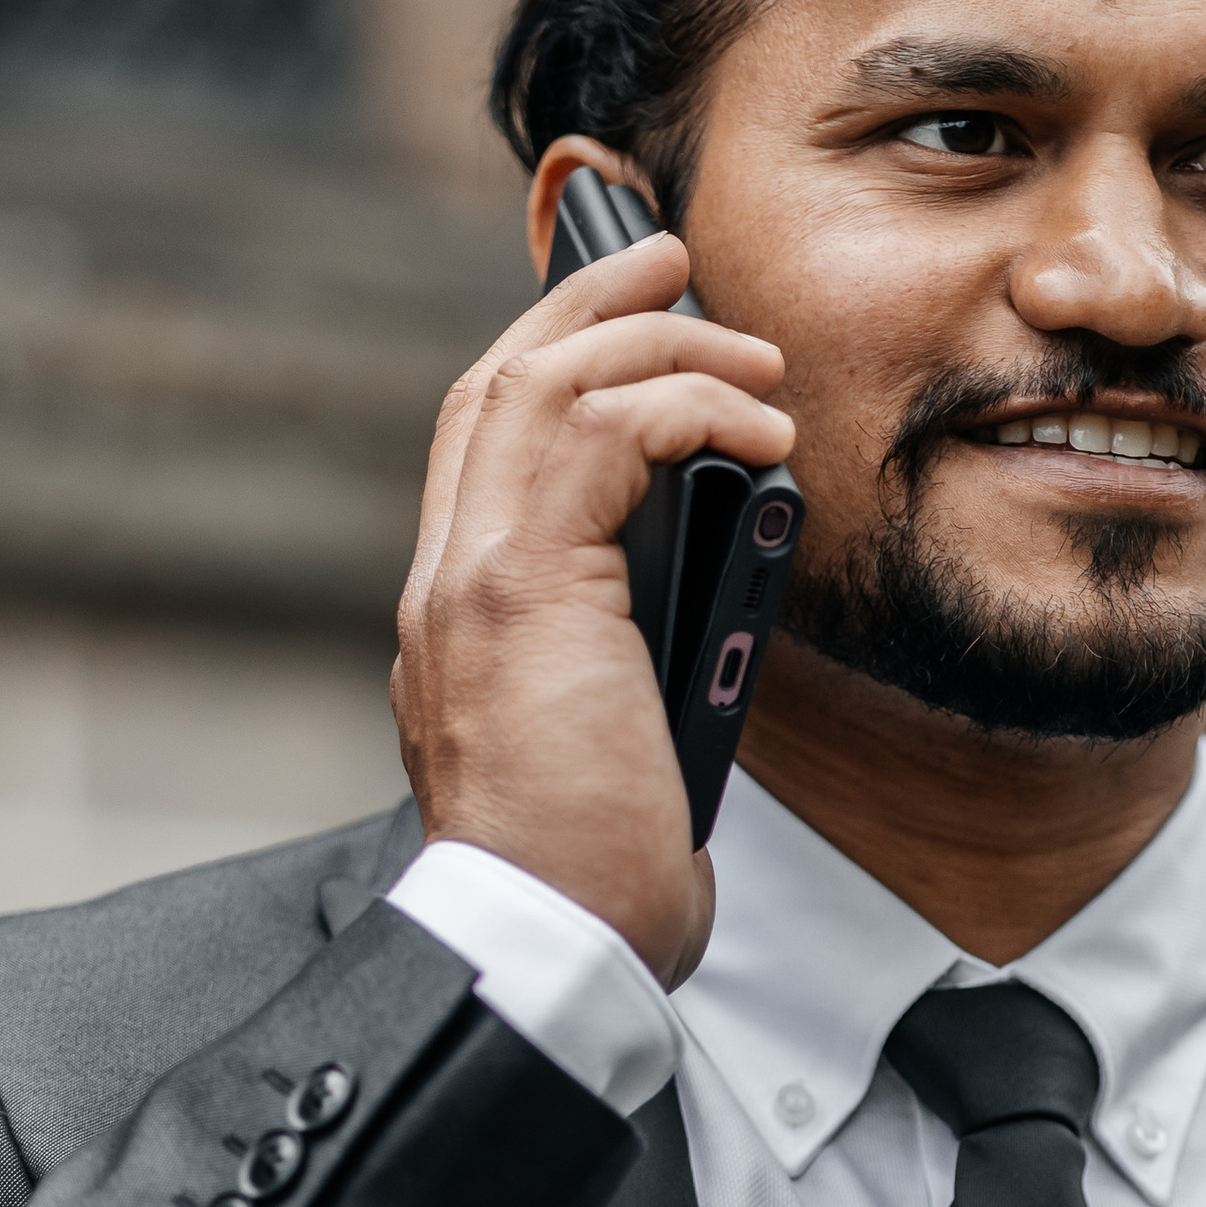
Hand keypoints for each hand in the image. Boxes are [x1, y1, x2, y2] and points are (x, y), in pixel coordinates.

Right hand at [390, 229, 794, 988]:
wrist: (549, 943)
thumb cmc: (590, 885)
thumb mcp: (614, 754)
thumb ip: (629, 680)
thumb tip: (696, 652)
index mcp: (462, 623)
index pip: (485, 451)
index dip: (550, 366)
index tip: (629, 332)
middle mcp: (446, 587)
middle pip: (494, 385)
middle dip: (586, 306)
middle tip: (672, 263)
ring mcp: (470, 581)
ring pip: (540, 384)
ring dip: (653, 342)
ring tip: (745, 345)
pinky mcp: (521, 589)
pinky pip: (604, 435)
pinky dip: (688, 407)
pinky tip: (759, 431)